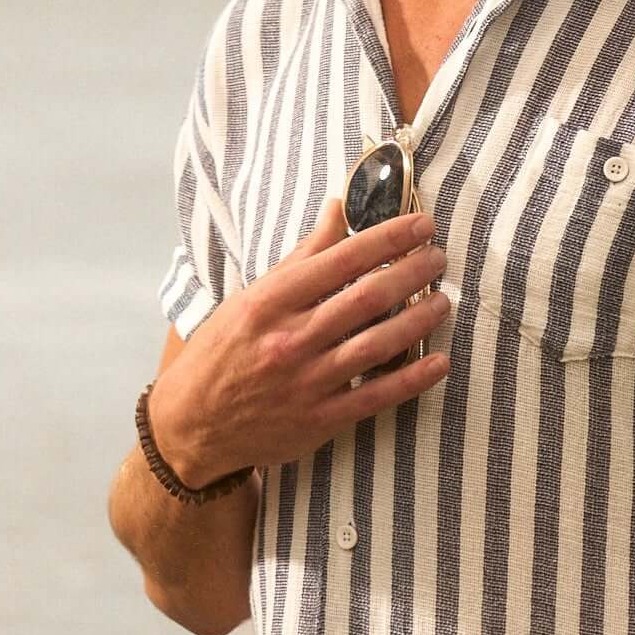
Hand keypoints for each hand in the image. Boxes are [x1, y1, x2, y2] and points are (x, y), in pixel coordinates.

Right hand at [148, 198, 450, 484]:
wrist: (191, 425)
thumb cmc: (224, 352)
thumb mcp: (253, 298)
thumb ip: (303, 256)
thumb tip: (340, 209)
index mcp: (270, 302)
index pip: (341, 259)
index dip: (388, 238)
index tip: (421, 225)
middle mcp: (290, 339)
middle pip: (366, 298)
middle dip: (412, 273)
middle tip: (439, 259)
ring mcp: (307, 381)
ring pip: (377, 344)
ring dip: (419, 320)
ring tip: (444, 301)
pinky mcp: (321, 419)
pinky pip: (376, 395)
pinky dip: (412, 379)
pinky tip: (439, 362)